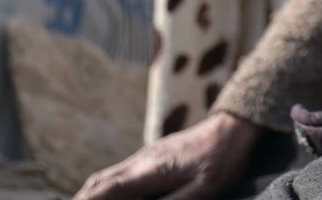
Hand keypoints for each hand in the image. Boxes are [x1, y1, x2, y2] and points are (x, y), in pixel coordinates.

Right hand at [73, 110, 260, 199]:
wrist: (232, 128)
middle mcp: (141, 161)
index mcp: (151, 170)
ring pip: (106, 177)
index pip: (107, 190)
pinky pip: (118, 173)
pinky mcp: (152, 156)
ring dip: (90, 195)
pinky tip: (105, 197)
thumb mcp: (203, 190)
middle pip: (99, 183)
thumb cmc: (222, 161)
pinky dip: (103, 188)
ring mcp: (145, 156)